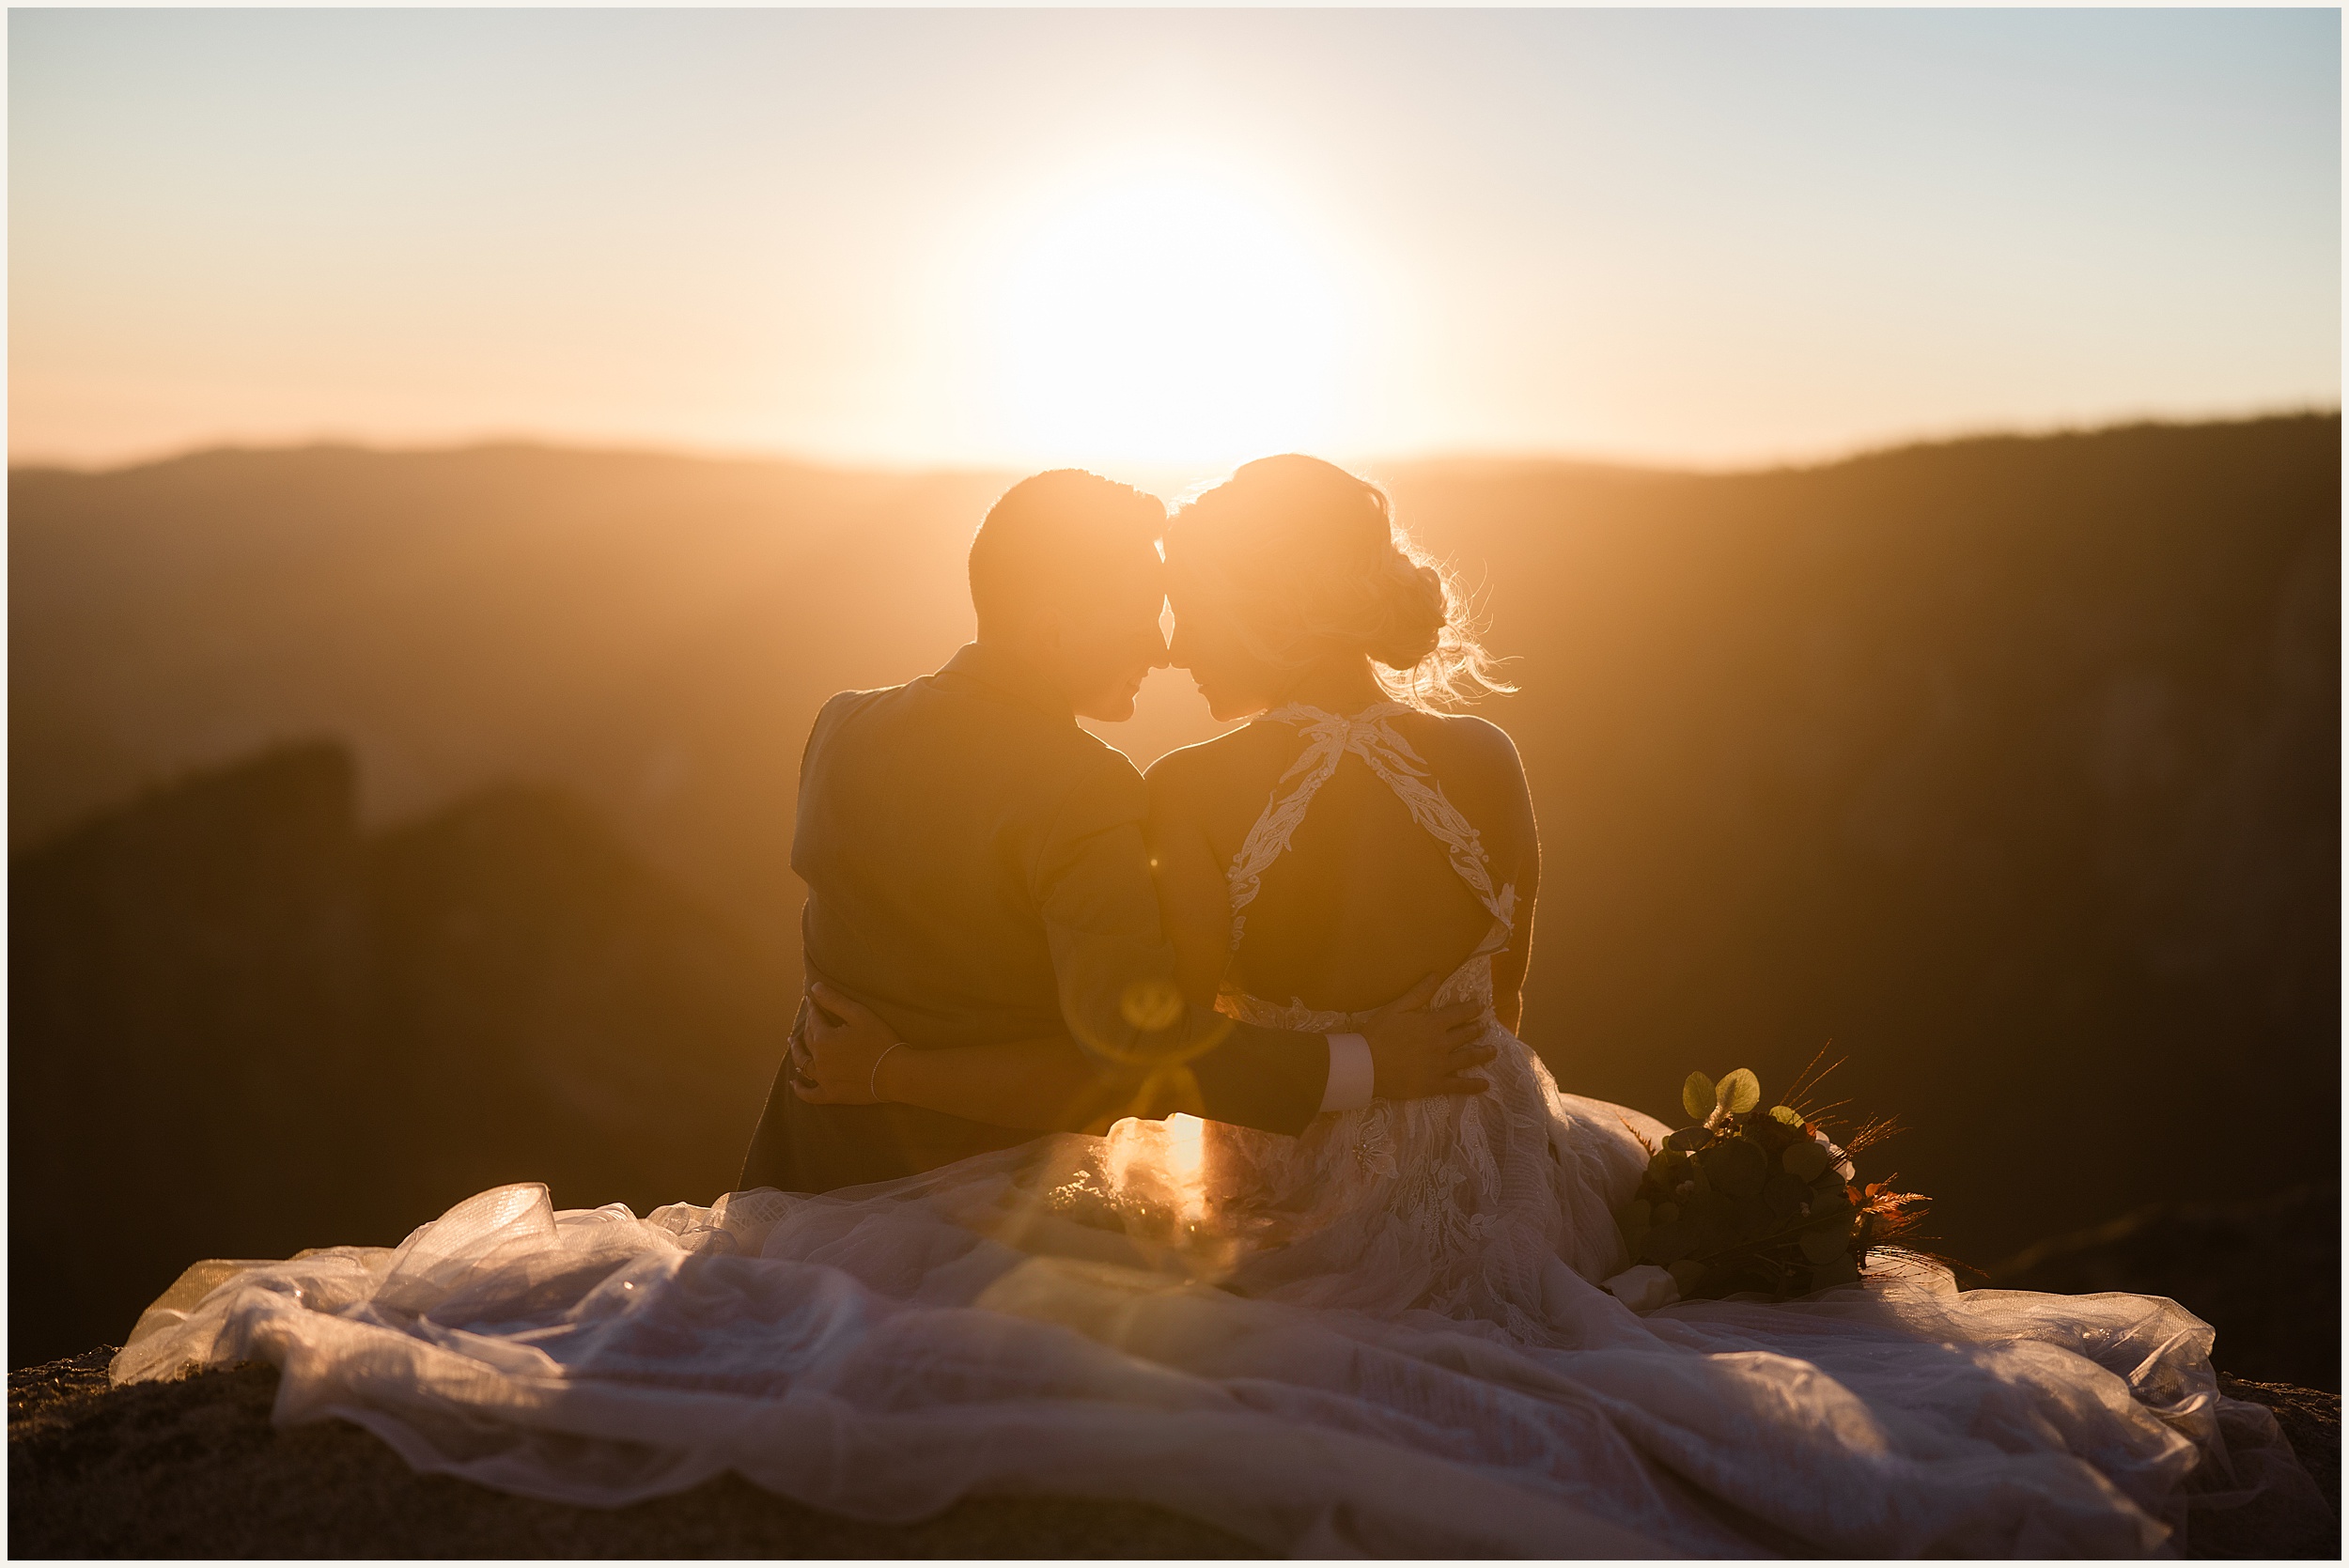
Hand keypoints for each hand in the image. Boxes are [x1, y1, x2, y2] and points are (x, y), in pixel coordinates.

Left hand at [790, 982, 905, 1105]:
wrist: (895, 1074)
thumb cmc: (880, 1040)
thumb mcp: (859, 1014)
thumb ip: (834, 1000)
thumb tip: (814, 987)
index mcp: (823, 1039)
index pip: (814, 1019)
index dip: (813, 1008)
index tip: (811, 1000)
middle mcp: (818, 1059)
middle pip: (808, 1040)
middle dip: (807, 1026)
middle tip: (808, 1019)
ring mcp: (823, 1079)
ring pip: (803, 1064)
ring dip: (796, 1052)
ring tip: (793, 1044)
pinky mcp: (831, 1095)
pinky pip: (810, 1094)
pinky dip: (800, 1089)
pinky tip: (795, 1083)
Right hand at [1358, 974, 1493, 1100]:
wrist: (1366, 1066)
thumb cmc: (1378, 1034)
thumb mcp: (1397, 1008)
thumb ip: (1419, 993)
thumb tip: (1437, 975)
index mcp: (1434, 1023)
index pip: (1459, 1013)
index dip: (1472, 1009)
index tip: (1481, 1007)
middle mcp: (1443, 1044)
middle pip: (1466, 1035)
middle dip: (1477, 1029)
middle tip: (1485, 1028)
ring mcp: (1441, 1066)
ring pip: (1468, 1058)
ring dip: (1483, 1054)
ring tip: (1493, 1051)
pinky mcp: (1435, 1084)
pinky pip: (1459, 1085)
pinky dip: (1474, 1085)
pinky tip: (1485, 1085)